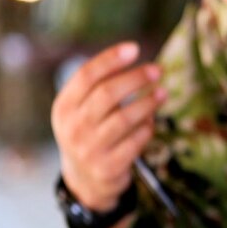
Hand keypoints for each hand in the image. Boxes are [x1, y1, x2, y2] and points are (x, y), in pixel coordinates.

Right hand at [51, 42, 165, 211]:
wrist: (84, 179)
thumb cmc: (89, 131)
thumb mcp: (81, 109)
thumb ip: (98, 84)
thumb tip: (130, 52)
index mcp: (64, 107)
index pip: (86, 76)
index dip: (110, 59)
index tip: (135, 48)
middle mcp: (72, 127)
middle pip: (107, 94)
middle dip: (136, 78)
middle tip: (158, 70)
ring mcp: (89, 149)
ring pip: (124, 118)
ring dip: (148, 102)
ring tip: (163, 92)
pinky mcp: (108, 167)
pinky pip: (136, 141)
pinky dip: (147, 127)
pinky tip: (151, 120)